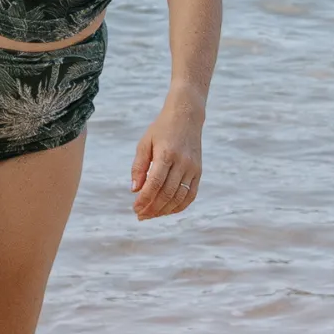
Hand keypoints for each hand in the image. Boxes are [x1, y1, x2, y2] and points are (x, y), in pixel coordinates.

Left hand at [129, 93, 204, 220]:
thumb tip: (134, 189)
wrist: (186, 117)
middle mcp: (182, 163)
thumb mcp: (144, 143)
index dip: (145, 199)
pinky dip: (180, 206)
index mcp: (166, 154)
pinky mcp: (199, 172)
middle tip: (140, 215)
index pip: (155, 183)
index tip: (135, 208)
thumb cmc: (161, 129)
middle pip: (168, 193)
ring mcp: (193, 169)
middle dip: (153, 208)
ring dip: (165, 210)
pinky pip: (191, 195)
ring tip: (151, 215)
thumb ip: (139, 166)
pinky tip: (168, 211)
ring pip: (180, 197)